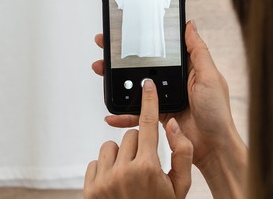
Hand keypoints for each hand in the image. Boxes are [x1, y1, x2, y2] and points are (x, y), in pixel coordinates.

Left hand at [84, 79, 192, 198]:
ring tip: (128, 178)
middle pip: (130, 136)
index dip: (149, 101)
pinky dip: (104, 170)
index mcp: (148, 168)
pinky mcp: (90, 188)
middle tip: (144, 167)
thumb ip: (182, 154)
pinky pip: (95, 163)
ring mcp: (104, 180)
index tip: (147, 85)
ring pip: (110, 147)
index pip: (148, 124)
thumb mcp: (181, 187)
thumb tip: (172, 125)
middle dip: (138, 146)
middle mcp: (123, 172)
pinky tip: (115, 186)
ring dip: (119, 157)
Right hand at [92, 21, 244, 170]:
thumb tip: (190, 25)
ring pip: (134, 87)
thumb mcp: (210, 76)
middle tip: (104, 50)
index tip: (124, 33)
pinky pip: (135, 113)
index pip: (159, 50)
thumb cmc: (217, 112)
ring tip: (101, 71)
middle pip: (141, 66)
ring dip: (115, 81)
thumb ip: (198, 52)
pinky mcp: (156, 116)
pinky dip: (122, 115)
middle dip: (120, 58)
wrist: (214, 147)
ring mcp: (162, 99)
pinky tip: (111, 114)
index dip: (141, 41)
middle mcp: (172, 82)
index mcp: (185, 69)